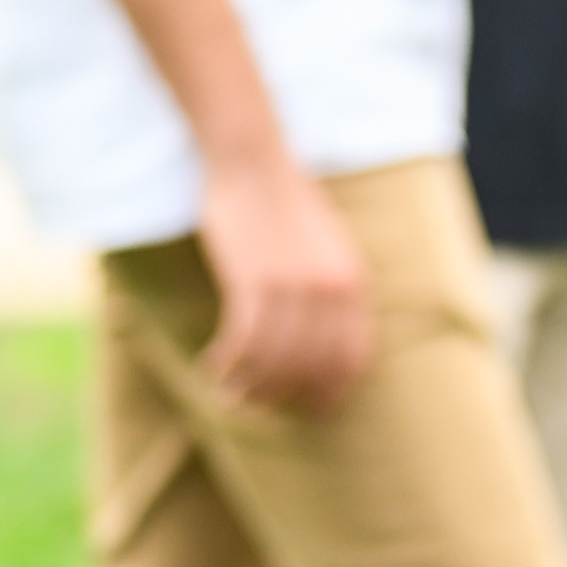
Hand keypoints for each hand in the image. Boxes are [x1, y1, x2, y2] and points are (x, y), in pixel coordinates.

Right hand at [192, 152, 374, 416]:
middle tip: (258, 404)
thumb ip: (334, 290)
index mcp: (354, 283)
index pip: (352, 358)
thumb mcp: (329, 247)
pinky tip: (213, 366)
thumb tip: (324, 343)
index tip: (309, 406)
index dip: (330, 390)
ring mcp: (292, 287)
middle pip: (310, 368)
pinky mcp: (252, 281)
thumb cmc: (285, 202)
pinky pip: (243, 343)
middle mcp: (329, 290)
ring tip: (230, 393)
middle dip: (283, 394)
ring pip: (274, 361)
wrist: (252, 160)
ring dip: (249, 385)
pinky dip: (227, 362)